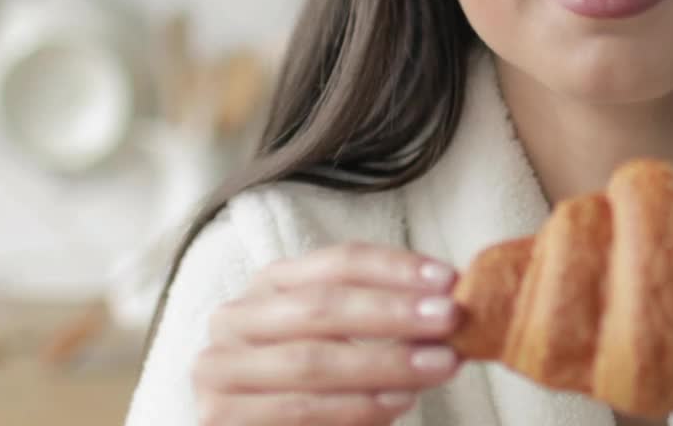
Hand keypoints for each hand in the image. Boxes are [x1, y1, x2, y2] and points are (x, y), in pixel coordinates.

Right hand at [192, 242, 463, 424]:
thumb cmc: (321, 384)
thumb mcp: (351, 342)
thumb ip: (389, 321)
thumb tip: (452, 302)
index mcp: (272, 283)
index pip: (337, 262)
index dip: (395, 267)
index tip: (448, 278)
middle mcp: (237, 318)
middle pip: (321, 307)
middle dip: (392, 312)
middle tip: (449, 318)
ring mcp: (220, 370)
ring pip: (311, 360)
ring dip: (384, 363)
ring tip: (438, 365)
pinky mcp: (219, 419)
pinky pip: (298, 409)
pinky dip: (354, 406)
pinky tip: (398, 402)